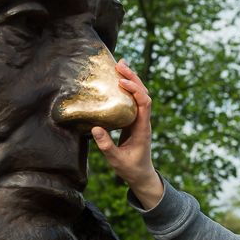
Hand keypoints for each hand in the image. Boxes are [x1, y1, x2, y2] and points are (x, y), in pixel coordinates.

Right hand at [91, 60, 164, 208]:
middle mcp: (144, 121)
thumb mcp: (117, 161)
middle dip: (133, 77)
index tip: (121, 82)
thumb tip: (95, 129)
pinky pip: (134, 100)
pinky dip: (128, 88)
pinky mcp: (135, 120)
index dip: (135, 90)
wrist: (142, 175)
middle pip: (144, 93)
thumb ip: (107, 146)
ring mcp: (141, 120)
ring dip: (132, 79)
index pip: (144, 104)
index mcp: (143, 129)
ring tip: (120, 65)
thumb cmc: (130, 169)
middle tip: (120, 64)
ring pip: (141, 94)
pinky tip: (117, 81)